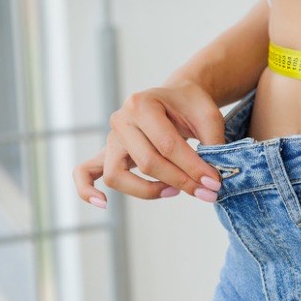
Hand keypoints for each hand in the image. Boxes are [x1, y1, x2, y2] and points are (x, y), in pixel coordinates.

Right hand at [73, 81, 224, 207]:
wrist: (176, 96)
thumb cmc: (190, 106)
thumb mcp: (208, 116)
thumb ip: (212, 144)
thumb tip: (213, 179)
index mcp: (143, 103)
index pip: (167, 145)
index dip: (193, 168)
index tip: (214, 183)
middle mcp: (121, 120)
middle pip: (147, 162)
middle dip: (181, 181)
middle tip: (208, 192)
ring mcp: (111, 138)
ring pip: (117, 175)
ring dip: (147, 190)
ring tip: (174, 191)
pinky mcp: (107, 153)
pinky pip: (85, 172)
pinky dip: (87, 189)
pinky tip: (103, 204)